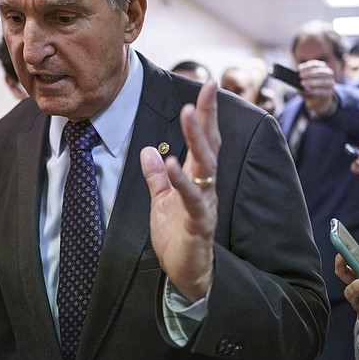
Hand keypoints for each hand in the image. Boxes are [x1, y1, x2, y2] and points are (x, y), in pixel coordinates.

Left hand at [140, 79, 220, 301]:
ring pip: (205, 166)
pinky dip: (182, 181)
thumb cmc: (177, 237)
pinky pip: (193, 199)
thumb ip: (157, 176)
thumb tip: (148, 150)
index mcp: (197, 178)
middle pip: (210, 144)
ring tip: (188, 114)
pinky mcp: (199, 223)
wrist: (187, 275)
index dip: (205, 112)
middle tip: (206, 87)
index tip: (204, 84)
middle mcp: (206, 186)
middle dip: (207, 115)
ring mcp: (205, 203)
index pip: (204, 139)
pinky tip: (173, 163)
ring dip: (196, 139)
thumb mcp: (162, 200)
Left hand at [297, 60, 335, 114]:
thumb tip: (297, 81)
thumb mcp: (303, 83)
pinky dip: (315, 91)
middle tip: (300, 76)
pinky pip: (323, 91)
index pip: (315, 64)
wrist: (317, 101)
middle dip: (309, 73)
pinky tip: (308, 90)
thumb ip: (301, 80)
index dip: (307, 66)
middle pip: (320, 71)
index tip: (299, 69)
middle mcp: (328, 74)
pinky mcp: (329, 92)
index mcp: (322, 67)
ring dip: (312, 82)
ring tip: (302, 84)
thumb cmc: (309, 88)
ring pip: (323, 81)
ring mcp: (330, 83)